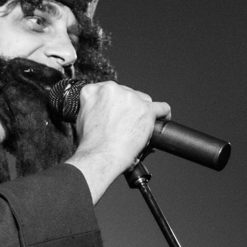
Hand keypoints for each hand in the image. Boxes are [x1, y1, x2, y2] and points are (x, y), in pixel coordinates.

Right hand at [65, 81, 170, 203]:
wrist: (100, 156)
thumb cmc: (91, 143)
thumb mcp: (82, 117)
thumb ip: (93, 106)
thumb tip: (101, 108)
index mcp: (94, 91)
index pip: (111, 91)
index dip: (115, 103)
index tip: (117, 110)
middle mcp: (113, 90)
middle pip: (128, 94)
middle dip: (129, 108)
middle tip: (125, 124)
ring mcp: (131, 99)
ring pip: (144, 101)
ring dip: (143, 112)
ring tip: (139, 126)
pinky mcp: (146, 110)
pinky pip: (162, 108)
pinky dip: (163, 114)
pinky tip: (163, 118)